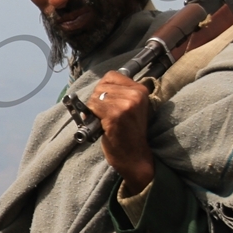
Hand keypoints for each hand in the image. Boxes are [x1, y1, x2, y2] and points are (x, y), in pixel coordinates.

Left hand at [86, 72, 153, 188]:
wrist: (134, 157)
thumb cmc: (128, 134)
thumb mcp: (131, 108)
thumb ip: (120, 94)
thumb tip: (98, 87)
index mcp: (141, 90)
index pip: (111, 75)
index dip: (103, 88)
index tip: (107, 103)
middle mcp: (136, 94)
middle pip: (101, 86)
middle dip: (97, 101)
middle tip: (105, 116)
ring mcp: (126, 104)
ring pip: (96, 96)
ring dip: (93, 110)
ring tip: (104, 122)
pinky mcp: (116, 115)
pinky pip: (93, 107)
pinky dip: (91, 116)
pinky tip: (101, 126)